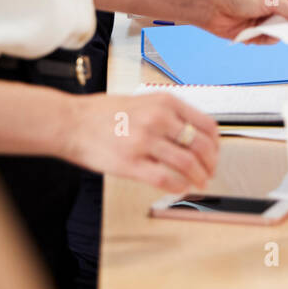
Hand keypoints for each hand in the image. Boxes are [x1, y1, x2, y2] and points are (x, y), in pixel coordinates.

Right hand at [61, 92, 220, 193]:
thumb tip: (193, 133)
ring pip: (187, 164)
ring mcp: (145, 142)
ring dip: (199, 177)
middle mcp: (159, 119)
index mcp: (165, 102)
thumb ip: (168, 114)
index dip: (216, 144)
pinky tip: (180, 187)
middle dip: (211, 163)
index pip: (207, 125)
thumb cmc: (103, 113)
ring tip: (200, 183)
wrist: (71, 122)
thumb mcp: (143, 101)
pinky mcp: (131, 164)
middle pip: (202, 146)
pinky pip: (165, 179)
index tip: (215, 153)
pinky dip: (178, 186)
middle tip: (210, 172)